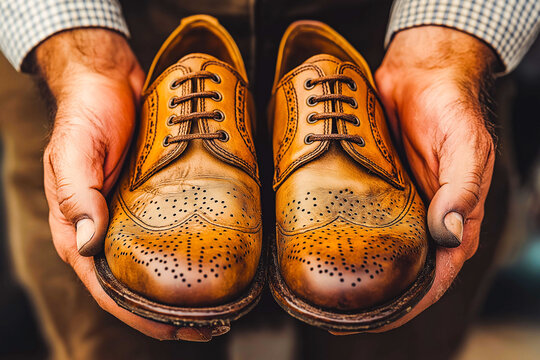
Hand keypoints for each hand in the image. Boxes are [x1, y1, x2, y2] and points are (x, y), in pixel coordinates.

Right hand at [38, 29, 215, 340]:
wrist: (110, 80)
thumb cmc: (86, 114)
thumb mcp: (74, 153)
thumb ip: (78, 197)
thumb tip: (87, 246)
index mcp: (80, 228)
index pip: (106, 287)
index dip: (138, 315)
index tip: (173, 330)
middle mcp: (108, 228)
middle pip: (137, 285)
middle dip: (168, 313)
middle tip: (209, 326)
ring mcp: (134, 215)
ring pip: (158, 264)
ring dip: (185, 289)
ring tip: (221, 307)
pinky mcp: (157, 197)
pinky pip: (174, 233)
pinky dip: (191, 253)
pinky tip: (216, 263)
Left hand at [336, 26, 496, 332]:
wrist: (420, 74)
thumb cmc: (450, 107)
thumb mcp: (465, 145)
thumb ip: (461, 188)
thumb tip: (449, 232)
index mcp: (455, 217)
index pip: (438, 274)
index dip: (413, 302)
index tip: (381, 319)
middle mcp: (425, 216)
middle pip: (405, 269)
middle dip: (380, 295)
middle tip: (342, 314)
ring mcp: (398, 202)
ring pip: (379, 247)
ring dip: (358, 269)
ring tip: (326, 290)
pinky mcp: (374, 185)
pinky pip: (359, 216)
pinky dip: (344, 233)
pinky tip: (321, 244)